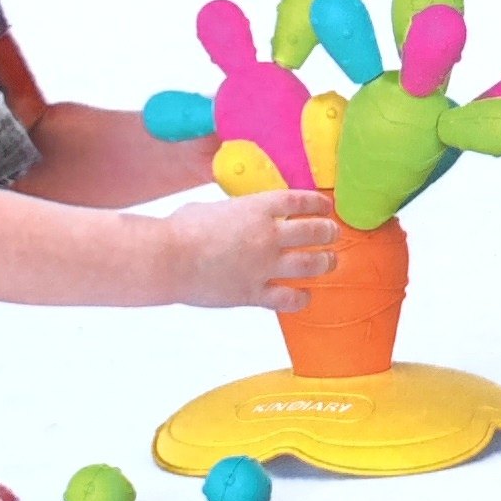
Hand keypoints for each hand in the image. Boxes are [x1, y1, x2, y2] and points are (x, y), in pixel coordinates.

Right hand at [163, 188, 337, 309]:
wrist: (167, 259)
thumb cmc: (181, 229)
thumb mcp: (212, 207)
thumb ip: (234, 212)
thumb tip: (236, 215)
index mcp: (257, 208)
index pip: (301, 201)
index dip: (318, 204)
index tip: (325, 208)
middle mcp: (268, 235)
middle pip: (315, 232)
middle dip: (329, 232)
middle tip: (332, 234)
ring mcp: (264, 266)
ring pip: (312, 264)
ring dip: (326, 262)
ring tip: (329, 262)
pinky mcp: (254, 293)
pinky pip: (289, 298)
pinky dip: (301, 298)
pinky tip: (303, 296)